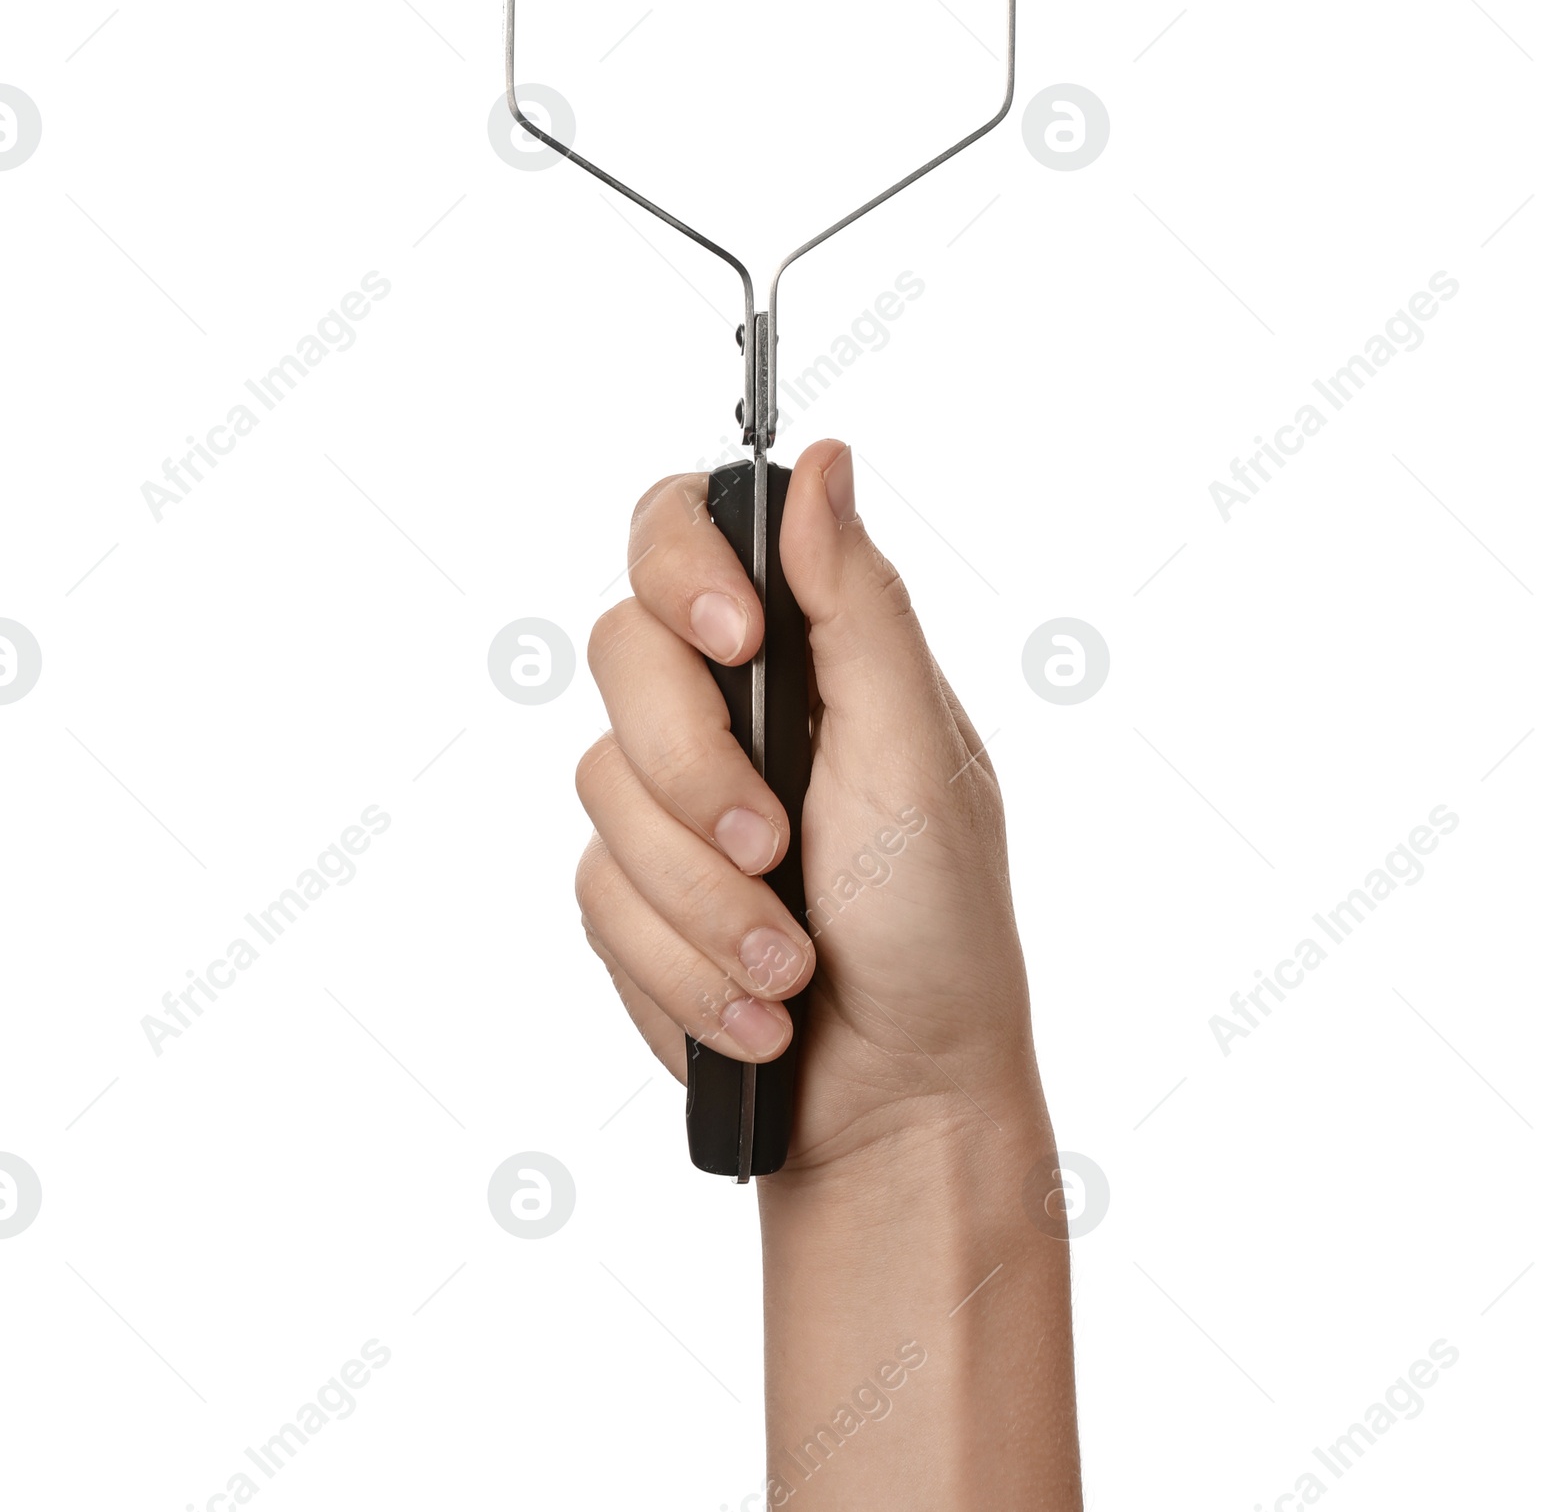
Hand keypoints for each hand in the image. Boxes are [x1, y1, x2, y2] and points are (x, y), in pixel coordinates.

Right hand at [574, 438, 1045, 1170]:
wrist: (899, 1101)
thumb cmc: (940, 925)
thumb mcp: (918, 754)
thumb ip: (859, 606)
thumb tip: (827, 460)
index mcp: (802, 649)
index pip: (684, 532)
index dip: (683, 569)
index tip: (734, 643)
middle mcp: (723, 706)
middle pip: (622, 655)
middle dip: (698, 775)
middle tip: (780, 852)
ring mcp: (666, 799)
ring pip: (602, 790)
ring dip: (705, 900)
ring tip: (790, 968)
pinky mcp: (627, 891)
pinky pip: (598, 895)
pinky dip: (683, 964)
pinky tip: (754, 1010)